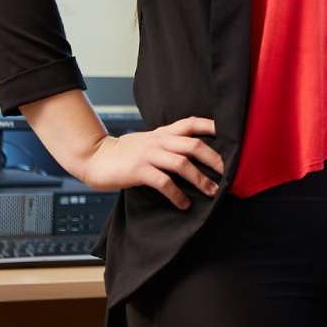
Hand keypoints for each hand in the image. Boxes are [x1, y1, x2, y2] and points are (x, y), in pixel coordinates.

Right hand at [74, 116, 223, 209]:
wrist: (95, 158)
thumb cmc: (125, 153)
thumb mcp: (149, 142)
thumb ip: (168, 144)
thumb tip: (195, 154)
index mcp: (163, 133)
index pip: (192, 122)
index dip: (212, 126)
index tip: (231, 134)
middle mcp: (159, 141)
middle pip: (194, 145)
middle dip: (215, 159)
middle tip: (228, 172)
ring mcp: (149, 155)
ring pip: (183, 164)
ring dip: (201, 179)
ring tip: (212, 192)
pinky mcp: (139, 171)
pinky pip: (164, 182)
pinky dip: (178, 195)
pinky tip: (184, 204)